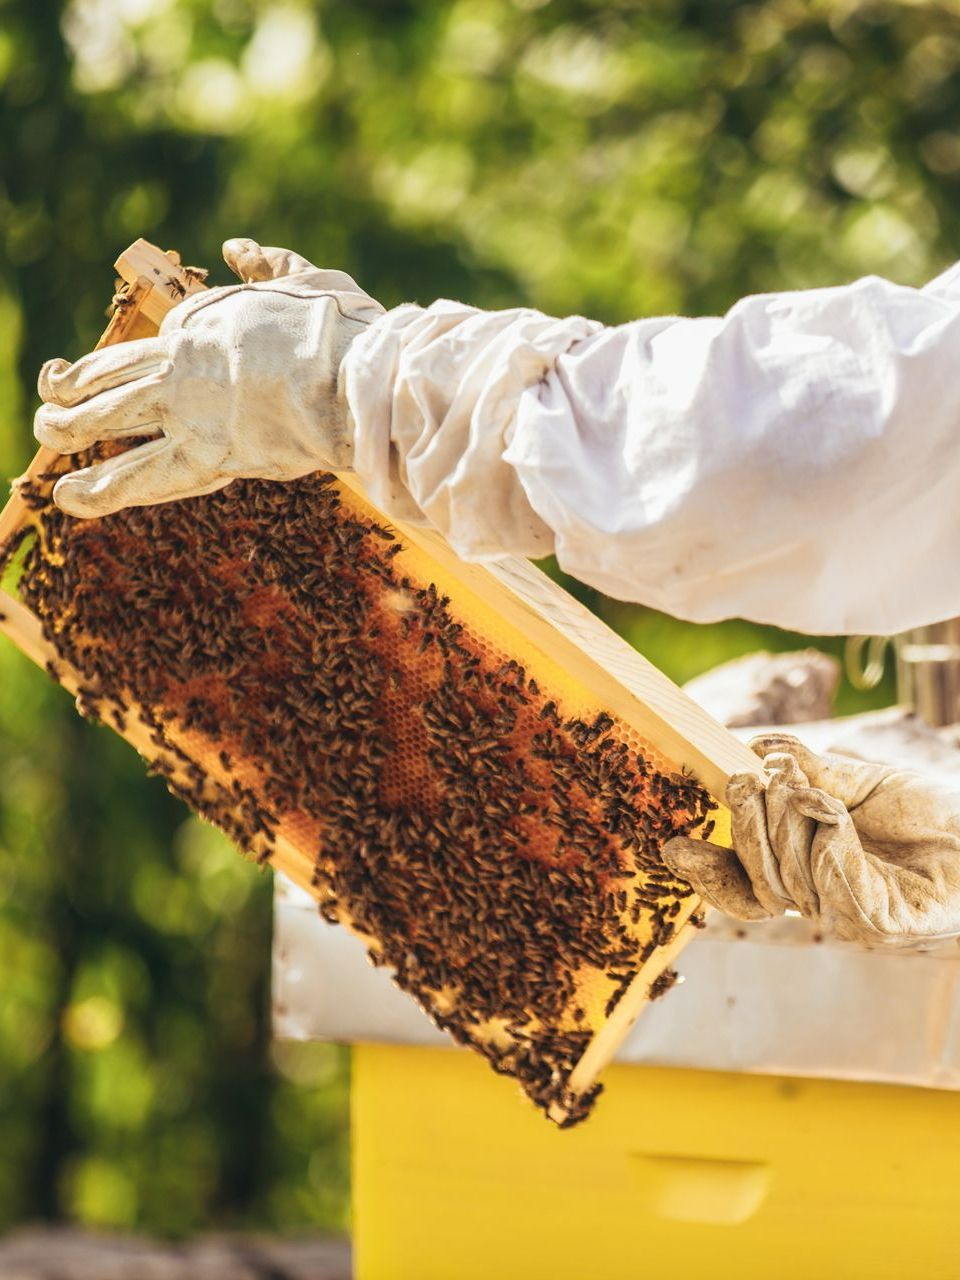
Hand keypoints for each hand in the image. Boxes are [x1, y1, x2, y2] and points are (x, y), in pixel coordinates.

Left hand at [34, 238, 383, 517]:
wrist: (359, 379)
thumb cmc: (346, 331)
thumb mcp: (308, 281)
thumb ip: (270, 265)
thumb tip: (236, 248)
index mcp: (208, 318)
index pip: (166, 337)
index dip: (155, 354)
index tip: (144, 365)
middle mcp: (184, 361)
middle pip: (113, 374)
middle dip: (74, 386)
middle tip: (51, 395)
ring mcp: (187, 408)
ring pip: (110, 419)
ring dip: (70, 428)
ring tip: (47, 437)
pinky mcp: (205, 454)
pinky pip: (144, 477)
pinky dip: (104, 490)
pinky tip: (70, 498)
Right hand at [662, 734, 959, 946]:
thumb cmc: (923, 805)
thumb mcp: (852, 777)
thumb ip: (803, 769)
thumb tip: (753, 747)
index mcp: (804, 872)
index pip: (741, 885)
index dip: (707, 871)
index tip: (673, 844)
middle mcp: (823, 902)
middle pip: (760, 881)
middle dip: (749, 827)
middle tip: (749, 779)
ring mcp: (857, 918)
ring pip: (795, 886)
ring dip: (796, 830)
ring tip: (818, 792)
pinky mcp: (895, 926)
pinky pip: (846, 900)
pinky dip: (833, 854)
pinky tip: (837, 820)